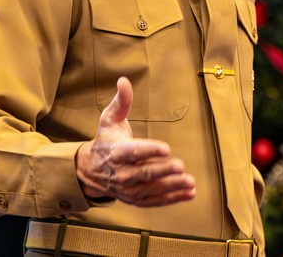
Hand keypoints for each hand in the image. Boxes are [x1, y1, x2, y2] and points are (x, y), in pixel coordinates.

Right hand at [75, 77, 196, 205]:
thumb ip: (122, 102)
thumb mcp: (110, 119)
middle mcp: (122, 173)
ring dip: (172, 187)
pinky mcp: (136, 199)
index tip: (166, 148)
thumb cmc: (107, 140)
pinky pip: (156, 201)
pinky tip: (190, 193)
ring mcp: (129, 189)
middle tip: (180, 166)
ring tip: (190, 182)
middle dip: (163, 170)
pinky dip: (173, 199)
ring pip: (152, 189)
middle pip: (144, 173)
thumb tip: (124, 80)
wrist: (92, 170)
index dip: (149, 150)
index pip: (134, 152)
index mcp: (117, 152)